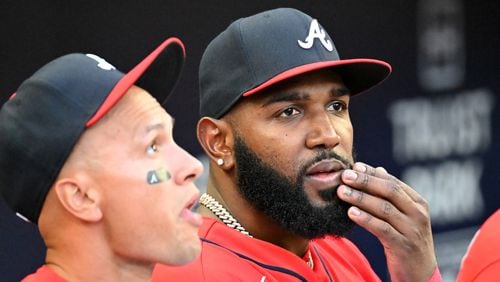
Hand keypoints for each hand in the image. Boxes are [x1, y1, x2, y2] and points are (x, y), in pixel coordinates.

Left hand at [337, 162, 436, 281]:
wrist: (420, 275)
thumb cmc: (407, 242)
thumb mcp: (403, 217)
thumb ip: (392, 195)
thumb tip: (378, 169)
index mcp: (418, 203)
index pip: (393, 182)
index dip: (372, 173)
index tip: (354, 166)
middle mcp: (418, 214)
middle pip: (389, 192)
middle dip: (365, 182)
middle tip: (345, 175)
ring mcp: (412, 230)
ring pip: (384, 209)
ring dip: (360, 198)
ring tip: (342, 192)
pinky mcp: (404, 246)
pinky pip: (382, 229)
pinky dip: (366, 219)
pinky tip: (351, 213)